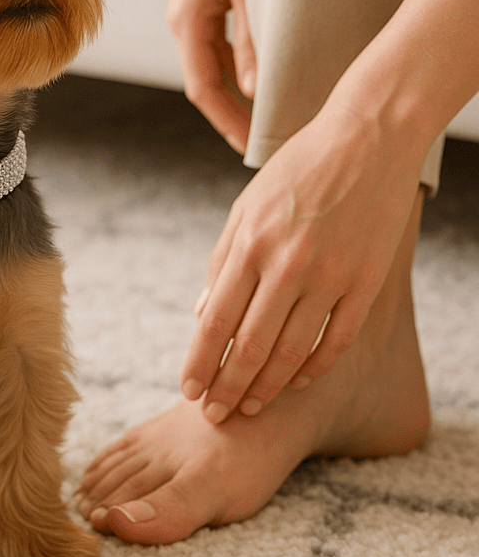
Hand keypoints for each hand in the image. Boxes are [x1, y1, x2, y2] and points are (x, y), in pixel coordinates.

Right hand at [167, 0, 255, 154]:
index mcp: (186, 20)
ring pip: (212, 58)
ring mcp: (191, 2)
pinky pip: (216, 35)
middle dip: (234, 109)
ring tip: (269, 104)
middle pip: (206, 78)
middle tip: (268, 134)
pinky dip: (236, 57)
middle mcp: (182, 17)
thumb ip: (253, 39)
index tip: (252, 147)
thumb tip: (253, 88)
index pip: (203, 89)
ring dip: (236, 84)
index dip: (228, 122)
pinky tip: (260, 63)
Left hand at [179, 100, 423, 422]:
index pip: (216, 320)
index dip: (200, 361)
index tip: (187, 389)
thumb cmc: (294, 173)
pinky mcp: (367, 281)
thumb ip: (223, 262)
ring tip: (249, 407)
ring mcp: (331, 276)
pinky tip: (296, 381)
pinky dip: (315, 367)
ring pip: (293, 351)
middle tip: (213, 415)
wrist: (365, 141)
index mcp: (249, 245)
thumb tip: (202, 314)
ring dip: (267, 386)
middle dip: (227, 387)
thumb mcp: (245, 208)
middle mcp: (287, 265)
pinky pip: (337, 339)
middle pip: (250, 345)